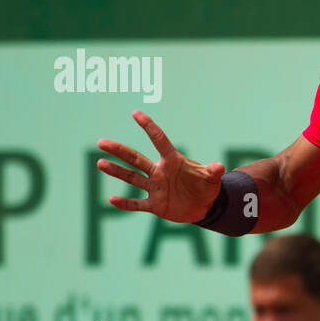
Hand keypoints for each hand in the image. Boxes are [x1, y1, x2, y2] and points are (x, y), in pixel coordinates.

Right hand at [96, 110, 225, 221]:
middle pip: (136, 159)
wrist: (205, 207)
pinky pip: (137, 204)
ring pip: (132, 178)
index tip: (136, 113)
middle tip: (101, 142)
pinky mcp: (155, 205)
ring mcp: (155, 188)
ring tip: (100, 162)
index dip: (149, 127)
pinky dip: (125, 204)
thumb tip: (220, 167)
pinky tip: (111, 200)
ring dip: (116, 171)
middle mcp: (160, 172)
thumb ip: (213, 172)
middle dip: (119, 150)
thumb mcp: (212, 180)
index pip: (159, 140)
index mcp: (173, 162)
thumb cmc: (207, 188)